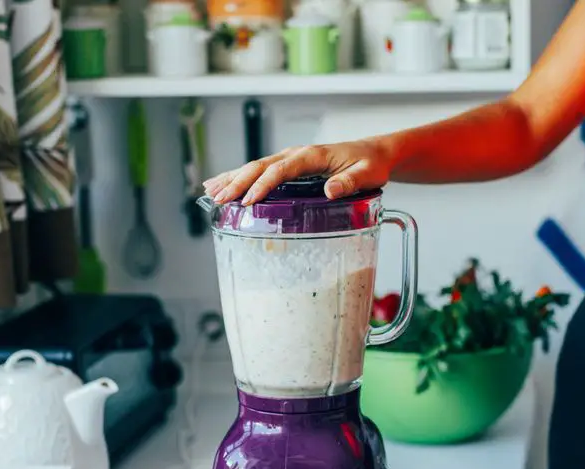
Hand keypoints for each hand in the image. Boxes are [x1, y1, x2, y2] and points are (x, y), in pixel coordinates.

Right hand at [202, 138, 394, 205]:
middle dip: (238, 182)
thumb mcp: (367, 174)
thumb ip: (350, 181)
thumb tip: (330, 189)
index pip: (282, 169)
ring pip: (255, 166)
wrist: (374, 153)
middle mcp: (297, 154)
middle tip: (219, 199)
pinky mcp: (289, 166)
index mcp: (312, 155)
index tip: (249, 200)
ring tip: (211, 192)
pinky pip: (260, 170)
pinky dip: (240, 177)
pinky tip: (224, 185)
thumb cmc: (370, 163)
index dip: (264, 184)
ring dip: (233, 178)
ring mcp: (290, 159)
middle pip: (261, 166)